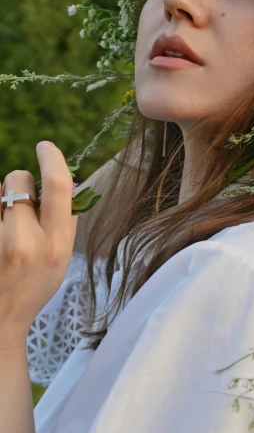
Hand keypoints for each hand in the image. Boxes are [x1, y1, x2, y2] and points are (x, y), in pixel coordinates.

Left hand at [0, 141, 78, 351]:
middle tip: (22, 204)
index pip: (56, 186)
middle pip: (18, 179)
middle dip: (21, 180)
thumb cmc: (34, 285)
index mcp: (54, 244)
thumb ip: (66, 219)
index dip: (52, 158)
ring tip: (4, 226)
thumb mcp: (62, 257)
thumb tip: (67, 181)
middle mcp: (23, 242)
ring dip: (2, 198)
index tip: (45, 146)